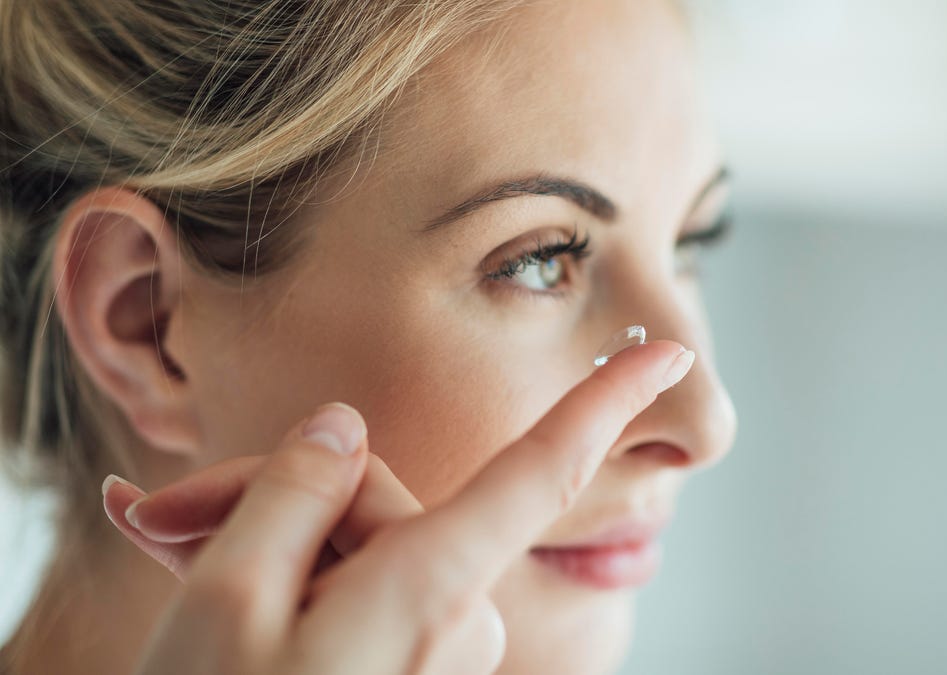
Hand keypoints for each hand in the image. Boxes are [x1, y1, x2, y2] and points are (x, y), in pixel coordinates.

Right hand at [101, 340, 694, 674]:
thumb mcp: (224, 599)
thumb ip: (293, 491)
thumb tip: (343, 427)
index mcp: (429, 590)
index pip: (542, 472)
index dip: (605, 403)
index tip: (672, 358)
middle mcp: (456, 619)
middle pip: (379, 501)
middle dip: (272, 499)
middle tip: (155, 519)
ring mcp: (437, 653)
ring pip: (359, 548)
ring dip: (268, 548)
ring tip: (170, 567)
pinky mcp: (412, 672)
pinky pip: (361, 594)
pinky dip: (290, 586)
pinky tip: (214, 601)